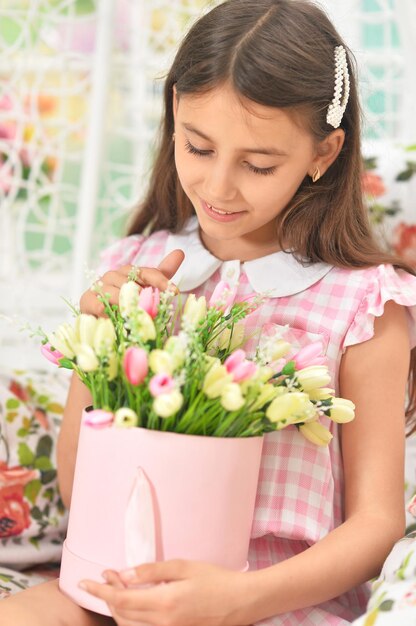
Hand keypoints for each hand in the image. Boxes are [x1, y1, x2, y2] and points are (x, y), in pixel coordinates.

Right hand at [80, 249, 184, 316]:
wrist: (99, 317)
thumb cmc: (126, 302)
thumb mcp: (146, 289)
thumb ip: (162, 274)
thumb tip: (180, 252)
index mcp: (129, 271)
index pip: (147, 272)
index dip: (161, 281)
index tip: (174, 291)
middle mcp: (113, 275)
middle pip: (131, 282)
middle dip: (144, 296)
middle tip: (154, 308)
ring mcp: (98, 286)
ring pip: (116, 293)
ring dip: (128, 305)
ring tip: (138, 316)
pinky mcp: (87, 300)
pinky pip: (100, 305)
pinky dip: (110, 313)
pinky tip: (117, 320)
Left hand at [80, 559, 253, 625]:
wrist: (241, 603)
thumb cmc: (215, 580)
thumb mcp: (184, 567)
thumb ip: (152, 571)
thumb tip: (124, 574)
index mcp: (165, 604)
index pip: (121, 599)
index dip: (101, 591)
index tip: (85, 582)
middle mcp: (163, 624)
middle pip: (122, 615)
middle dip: (107, 596)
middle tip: (104, 577)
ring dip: (117, 609)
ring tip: (115, 589)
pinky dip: (131, 619)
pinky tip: (132, 605)